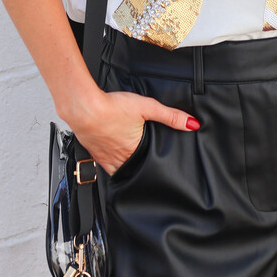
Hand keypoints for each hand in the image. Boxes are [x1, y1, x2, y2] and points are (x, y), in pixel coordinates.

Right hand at [68, 89, 199, 176]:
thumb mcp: (147, 107)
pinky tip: (110, 156)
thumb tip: (192, 124)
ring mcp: (103, 157)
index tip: (159, 169)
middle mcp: (118, 157)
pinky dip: (108, 162)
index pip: (147, 165)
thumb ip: (171, 116)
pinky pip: (102, 164)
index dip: (153, 166)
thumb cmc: (111, 107)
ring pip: (117, 169)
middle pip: (132, 168)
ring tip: (131, 163)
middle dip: (139, 167)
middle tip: (146, 167)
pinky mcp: (92, 151)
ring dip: (124, 166)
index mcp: (133, 150)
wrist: (84, 107)